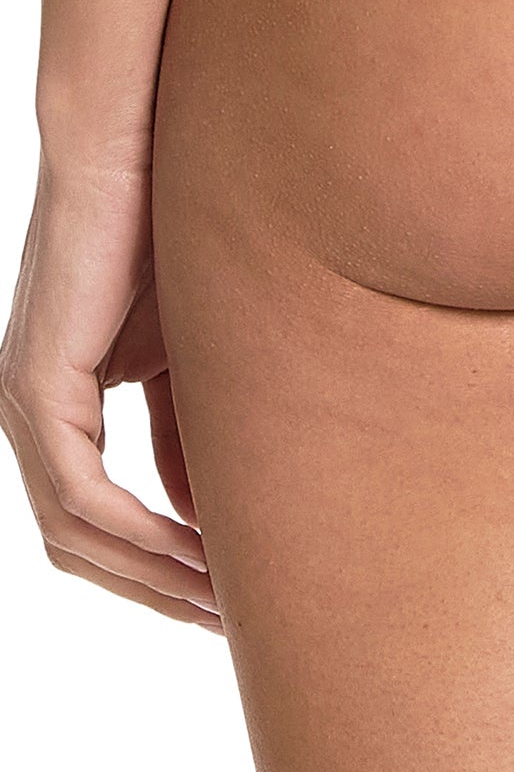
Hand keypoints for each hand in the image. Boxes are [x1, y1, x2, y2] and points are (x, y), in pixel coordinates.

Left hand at [0, 153, 220, 631]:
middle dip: (156, 592)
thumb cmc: (169, 227)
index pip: (97, 519)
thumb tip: (213, 522)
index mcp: (57, 402)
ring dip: (151, 576)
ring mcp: (24, 402)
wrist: (131, 146)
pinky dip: (137, 533)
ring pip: (74, 532)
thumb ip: (192, 434)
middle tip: (231, 625)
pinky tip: (193, 551)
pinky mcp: (37, 385)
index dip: (159, 570)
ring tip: (224, 600)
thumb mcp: (190, 355)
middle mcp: (27, 412)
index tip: (229, 598)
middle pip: (79, 546)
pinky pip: (80, 492)